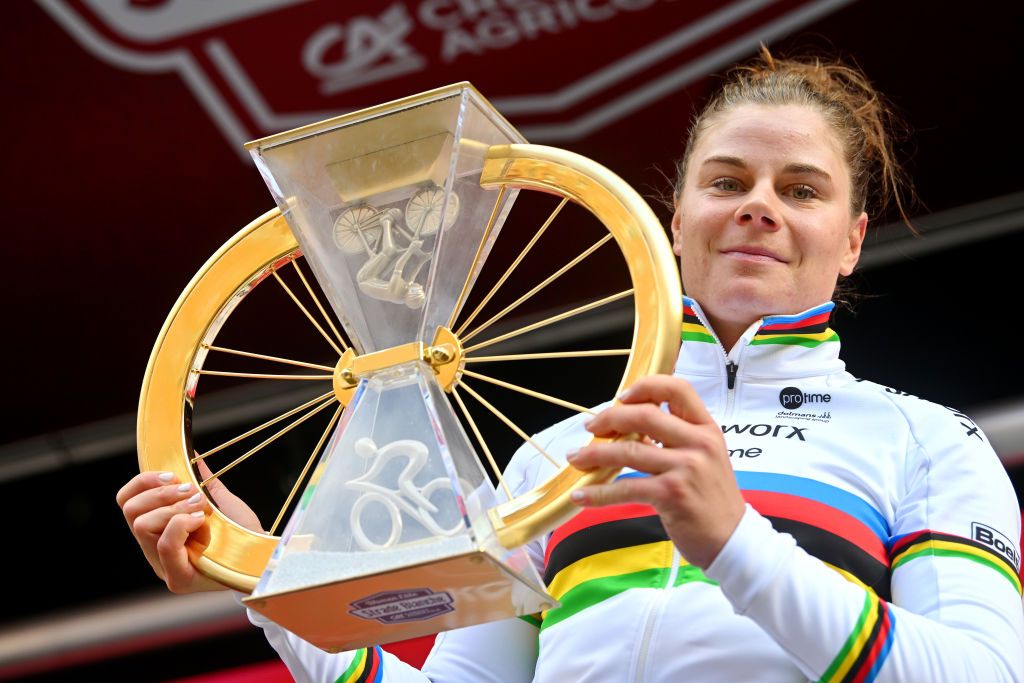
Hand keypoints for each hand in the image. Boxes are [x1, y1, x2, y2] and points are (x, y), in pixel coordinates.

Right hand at [116, 459, 263, 592]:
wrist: (263, 555)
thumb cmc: (241, 531)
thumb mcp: (219, 500)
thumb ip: (201, 480)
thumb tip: (192, 454)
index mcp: (158, 528)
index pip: (126, 501)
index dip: (142, 481)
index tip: (171, 474)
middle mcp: (154, 549)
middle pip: (130, 510)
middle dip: (161, 493)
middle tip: (192, 492)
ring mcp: (164, 566)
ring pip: (142, 525)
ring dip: (175, 508)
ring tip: (202, 508)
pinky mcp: (178, 579)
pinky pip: (165, 544)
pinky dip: (183, 524)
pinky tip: (202, 521)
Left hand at [566, 375, 744, 568]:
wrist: (732, 539)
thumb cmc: (712, 498)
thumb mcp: (702, 458)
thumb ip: (673, 439)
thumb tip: (627, 427)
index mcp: (706, 428)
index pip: (678, 389)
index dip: (646, 386)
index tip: (622, 397)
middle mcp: (699, 443)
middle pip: (645, 415)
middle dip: (609, 418)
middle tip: (590, 427)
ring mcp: (687, 468)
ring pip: (628, 451)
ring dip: (595, 454)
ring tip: (576, 458)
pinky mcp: (672, 494)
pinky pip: (626, 487)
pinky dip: (598, 492)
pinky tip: (581, 495)